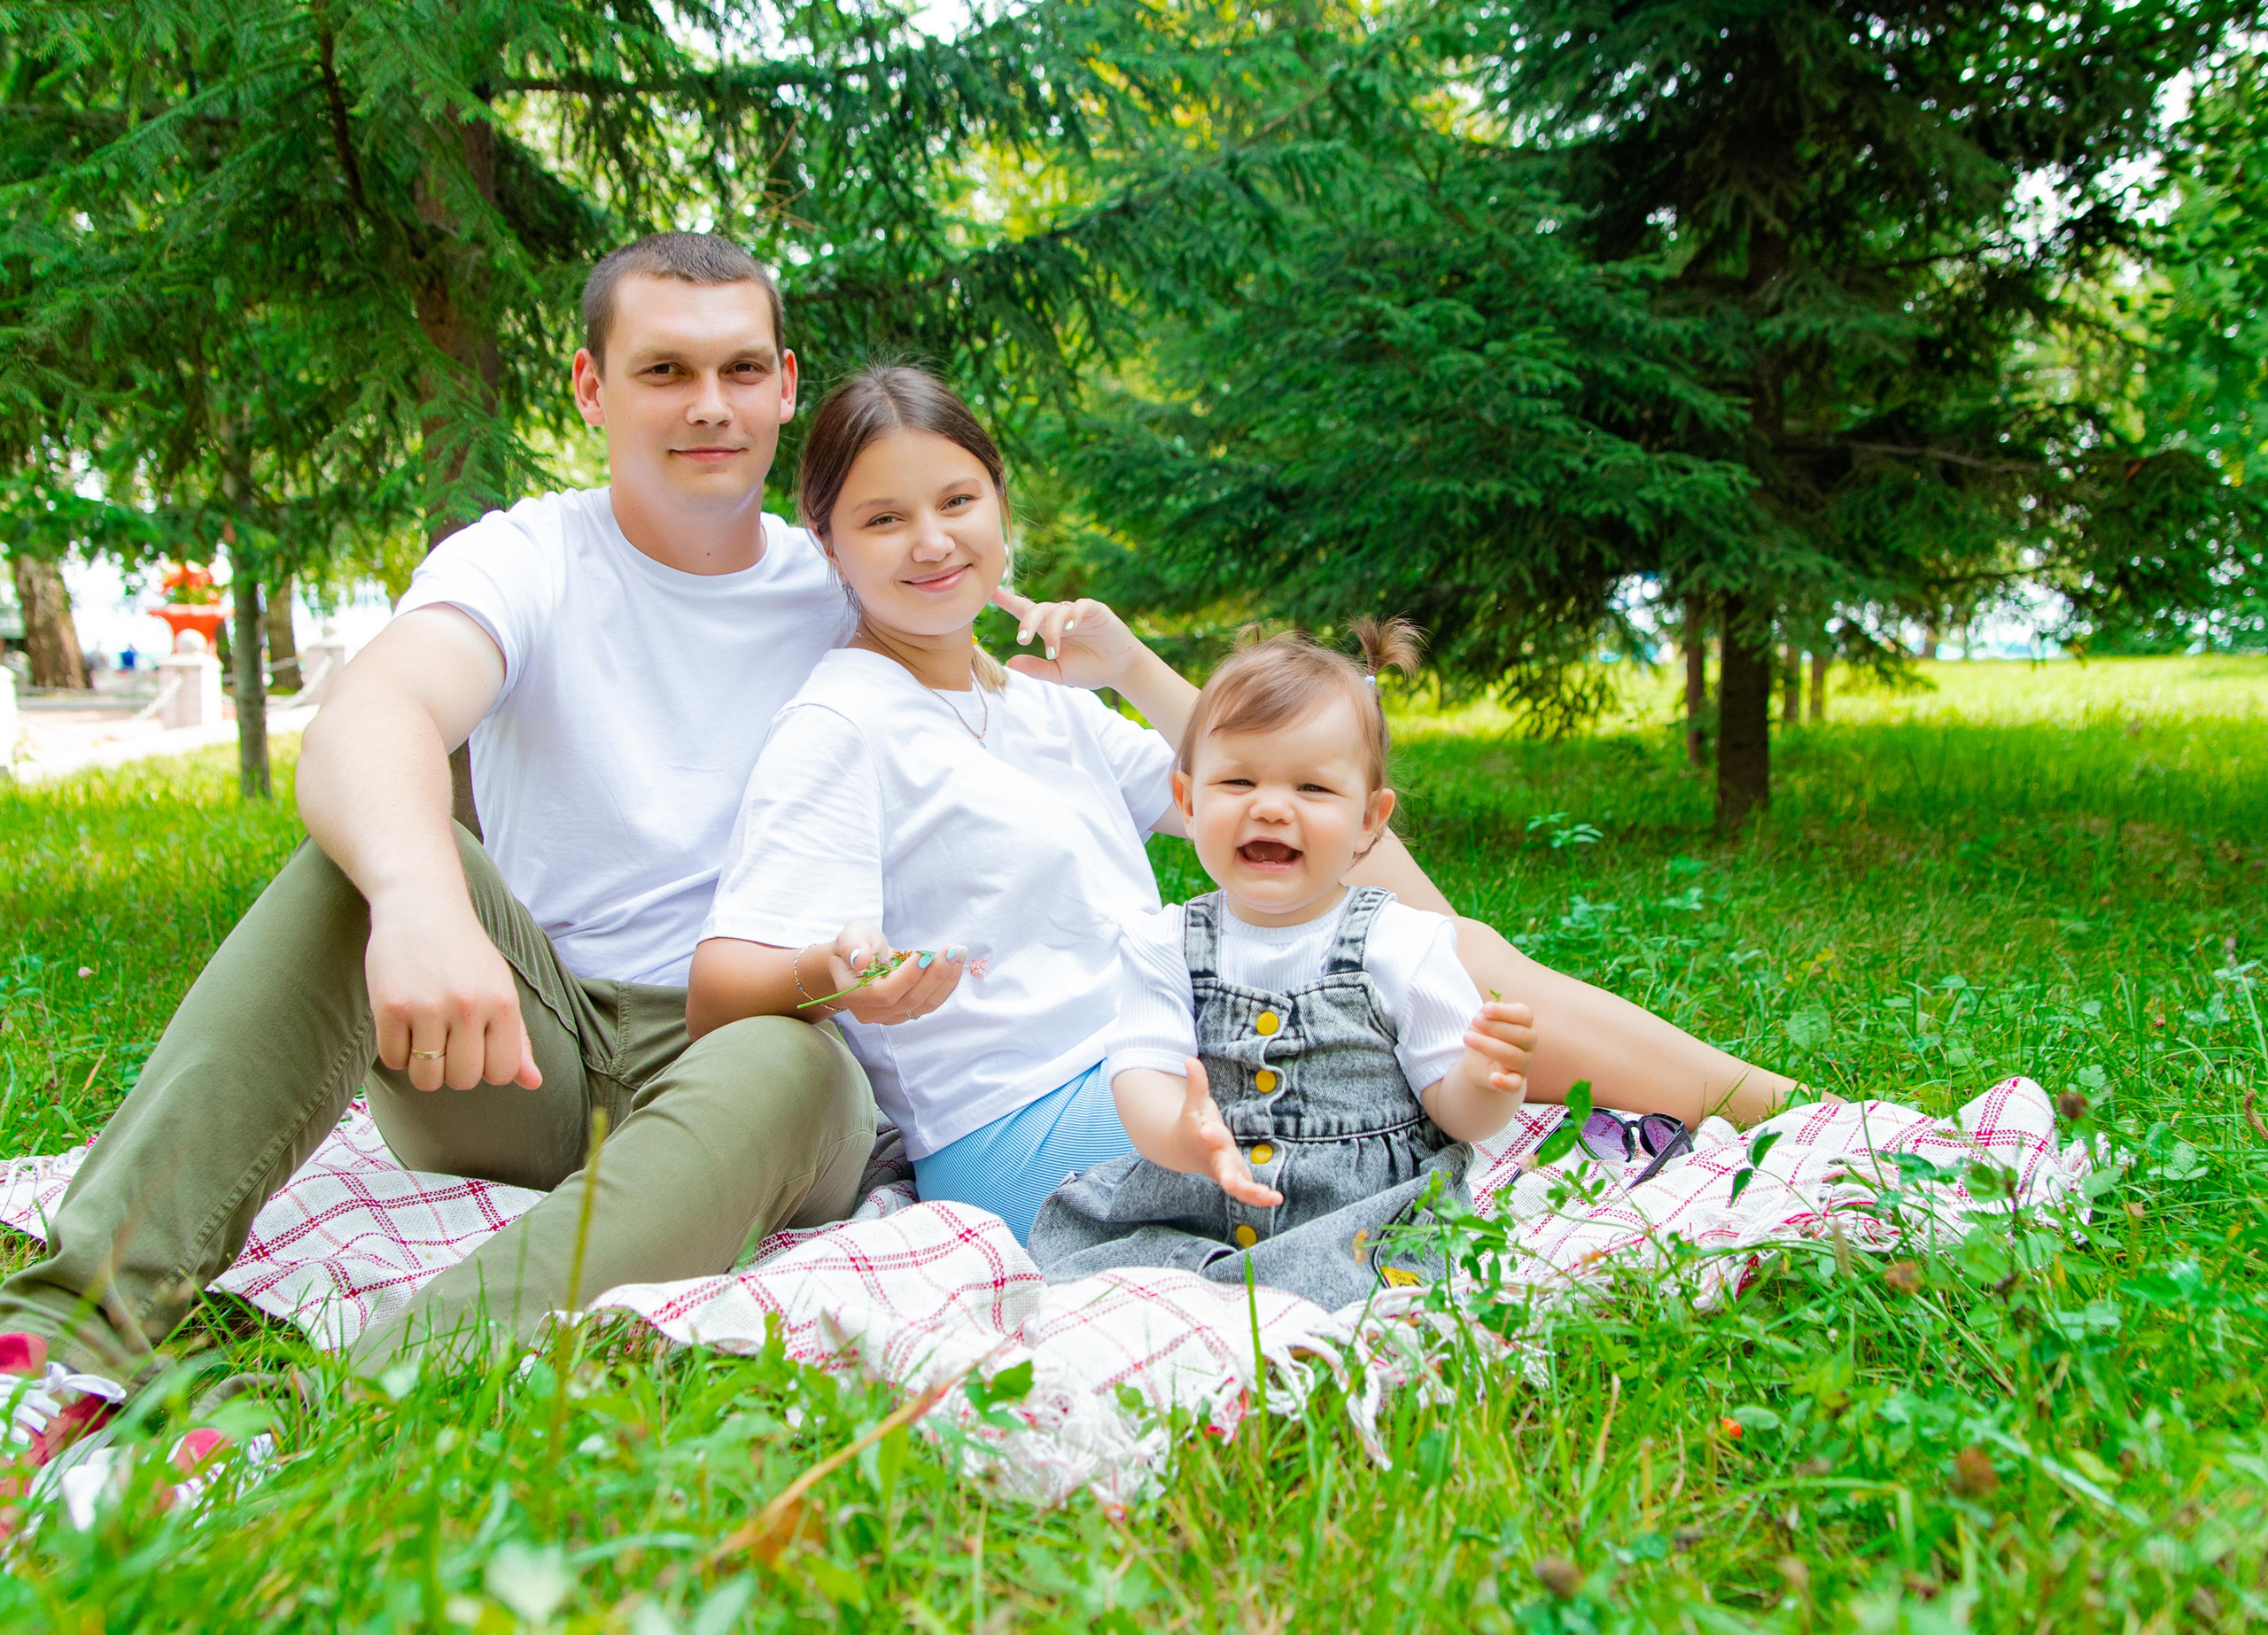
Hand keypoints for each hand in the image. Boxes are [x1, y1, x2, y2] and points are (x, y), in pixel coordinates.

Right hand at [366, 897, 540, 1092]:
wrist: (421, 905)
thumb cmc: (465, 952)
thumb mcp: (500, 987)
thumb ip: (517, 1038)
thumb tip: (533, 1083)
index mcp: (502, 1003)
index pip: (502, 1073)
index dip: (487, 1069)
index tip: (476, 1048)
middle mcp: (468, 1006)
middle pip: (463, 1080)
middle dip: (453, 1070)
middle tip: (447, 1041)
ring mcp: (428, 1007)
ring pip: (426, 1078)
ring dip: (422, 1067)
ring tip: (424, 1038)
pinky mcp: (390, 1006)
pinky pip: (393, 1060)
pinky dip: (396, 1053)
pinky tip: (402, 1027)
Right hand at [811, 919, 965, 1024]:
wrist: (856, 962)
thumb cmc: (855, 945)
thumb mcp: (850, 934)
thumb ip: (851, 944)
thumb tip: (860, 959)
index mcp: (852, 992)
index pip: (883, 992)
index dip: (907, 977)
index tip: (925, 955)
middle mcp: (870, 1011)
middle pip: (909, 1000)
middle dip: (935, 974)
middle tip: (953, 950)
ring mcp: (889, 1016)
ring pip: (924, 1005)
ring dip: (946, 979)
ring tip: (959, 954)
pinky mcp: (905, 1013)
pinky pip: (929, 1003)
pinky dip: (945, 985)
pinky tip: (955, 965)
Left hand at [990, 588, 1144, 690]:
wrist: (1120, 671)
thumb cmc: (1089, 670)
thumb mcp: (1058, 673)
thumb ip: (1036, 668)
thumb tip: (1009, 662)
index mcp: (1049, 629)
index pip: (1025, 611)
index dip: (1009, 601)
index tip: (991, 593)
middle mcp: (1061, 617)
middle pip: (1037, 609)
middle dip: (1027, 622)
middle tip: (1022, 639)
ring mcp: (1078, 612)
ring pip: (1057, 610)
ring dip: (1052, 630)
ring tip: (1054, 650)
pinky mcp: (1096, 611)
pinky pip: (1082, 605)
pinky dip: (1074, 614)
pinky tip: (1071, 626)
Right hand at [1175, 1056, 1282, 1207]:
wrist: (1185, 1150)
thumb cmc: (1193, 1123)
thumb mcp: (1195, 1103)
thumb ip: (1196, 1083)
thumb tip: (1189, 1059)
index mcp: (1204, 1138)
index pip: (1206, 1136)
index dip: (1208, 1133)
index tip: (1207, 1131)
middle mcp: (1215, 1158)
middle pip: (1221, 1168)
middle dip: (1227, 1174)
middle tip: (1229, 1181)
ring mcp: (1225, 1171)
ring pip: (1236, 1186)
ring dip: (1250, 1192)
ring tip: (1268, 1196)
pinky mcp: (1236, 1179)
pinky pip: (1247, 1191)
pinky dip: (1259, 1197)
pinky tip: (1275, 1198)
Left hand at [1461, 999, 1535, 1099]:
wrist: (1479, 1063)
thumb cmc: (1484, 1035)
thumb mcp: (1484, 1020)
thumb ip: (1488, 1013)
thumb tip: (1488, 1009)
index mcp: (1525, 1024)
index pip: (1525, 1015)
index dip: (1505, 1012)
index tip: (1486, 1010)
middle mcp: (1529, 1044)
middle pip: (1520, 1034)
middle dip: (1494, 1027)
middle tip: (1474, 1021)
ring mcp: (1524, 1064)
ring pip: (1512, 1055)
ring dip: (1486, 1045)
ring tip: (1467, 1038)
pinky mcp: (1515, 1082)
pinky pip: (1514, 1084)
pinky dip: (1505, 1082)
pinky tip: (1494, 1078)